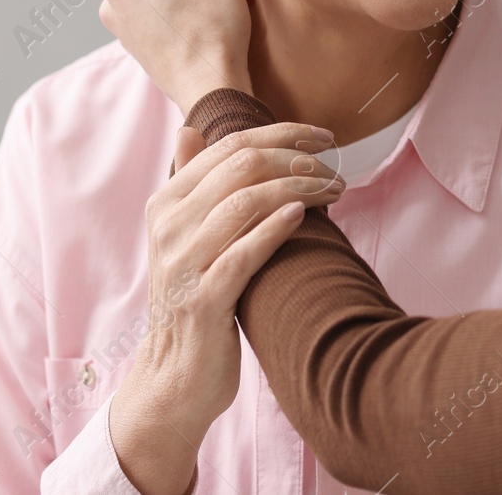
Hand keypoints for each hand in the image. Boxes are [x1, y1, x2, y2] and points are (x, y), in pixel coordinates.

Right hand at [109, 122, 344, 494]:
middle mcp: (169, 227)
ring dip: (299, 188)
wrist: (176, 374)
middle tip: (335, 170)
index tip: (324, 136)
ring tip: (334, 190)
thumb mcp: (185, 236)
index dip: (281, 132)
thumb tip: (189, 128)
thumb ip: (191, 182)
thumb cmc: (196, 296)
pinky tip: (301, 215)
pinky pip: (242, 254)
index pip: (228, 146)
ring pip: (244, 203)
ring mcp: (183, 264)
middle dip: (297, 159)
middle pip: (241, 167)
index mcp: (166, 203)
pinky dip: (273, 229)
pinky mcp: (203, 300)